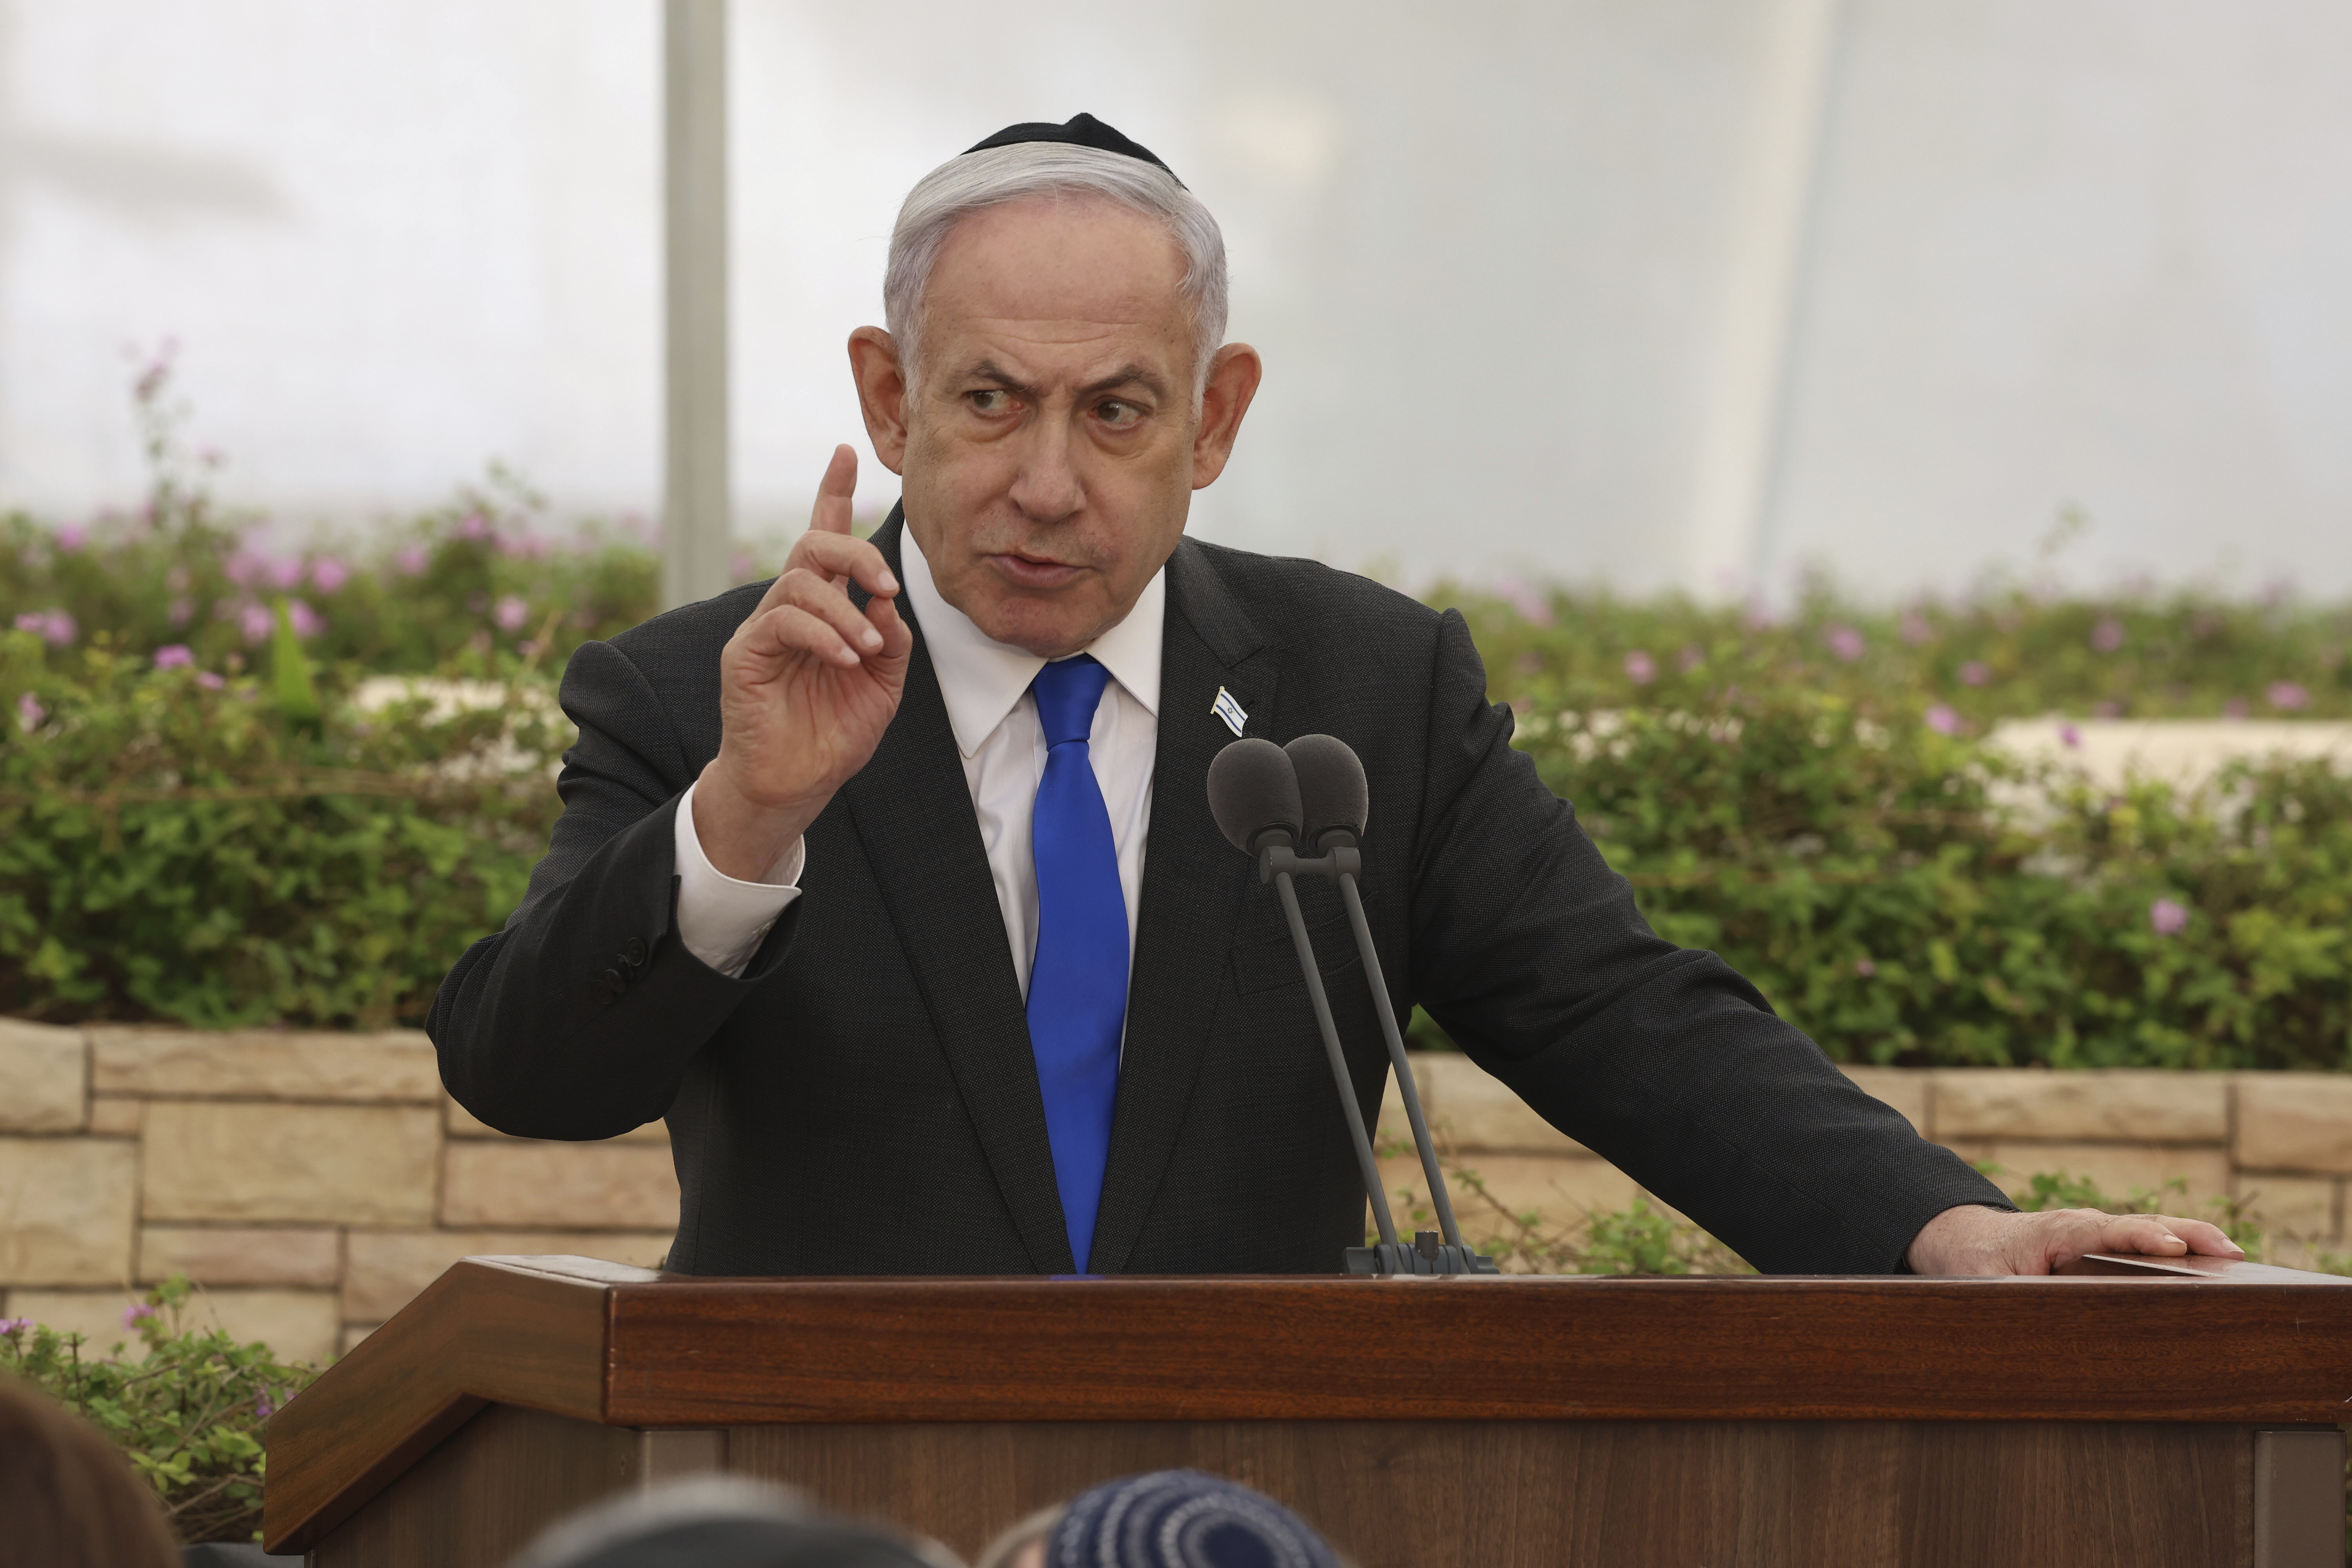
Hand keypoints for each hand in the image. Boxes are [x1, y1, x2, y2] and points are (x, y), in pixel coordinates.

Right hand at [692, 445, 910, 878]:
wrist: (797, 785)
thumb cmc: (834, 733)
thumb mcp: (883, 684)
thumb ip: (891, 638)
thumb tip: (888, 598)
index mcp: (823, 608)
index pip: (824, 538)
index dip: (833, 493)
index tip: (846, 453)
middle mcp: (790, 609)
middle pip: (813, 544)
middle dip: (856, 551)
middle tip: (890, 584)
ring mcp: (763, 628)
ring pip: (800, 581)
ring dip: (844, 610)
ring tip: (867, 647)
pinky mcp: (744, 654)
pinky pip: (783, 621)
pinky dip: (822, 635)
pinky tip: (844, 658)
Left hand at [1905, 1203, 2244, 1275]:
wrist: (1969, 1237)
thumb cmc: (1979, 1259)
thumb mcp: (1984, 1281)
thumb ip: (2007, 1297)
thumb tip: (2030, 1320)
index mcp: (2057, 1232)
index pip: (2105, 1231)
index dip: (2139, 1238)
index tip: (2170, 1246)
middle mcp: (2086, 1225)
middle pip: (2141, 1225)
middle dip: (2185, 1234)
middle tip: (2228, 1250)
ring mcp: (2101, 1232)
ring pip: (2151, 1229)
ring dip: (2193, 1238)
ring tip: (2234, 1254)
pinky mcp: (2108, 1244)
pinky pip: (2148, 1240)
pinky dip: (2182, 1245)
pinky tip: (2214, 1262)